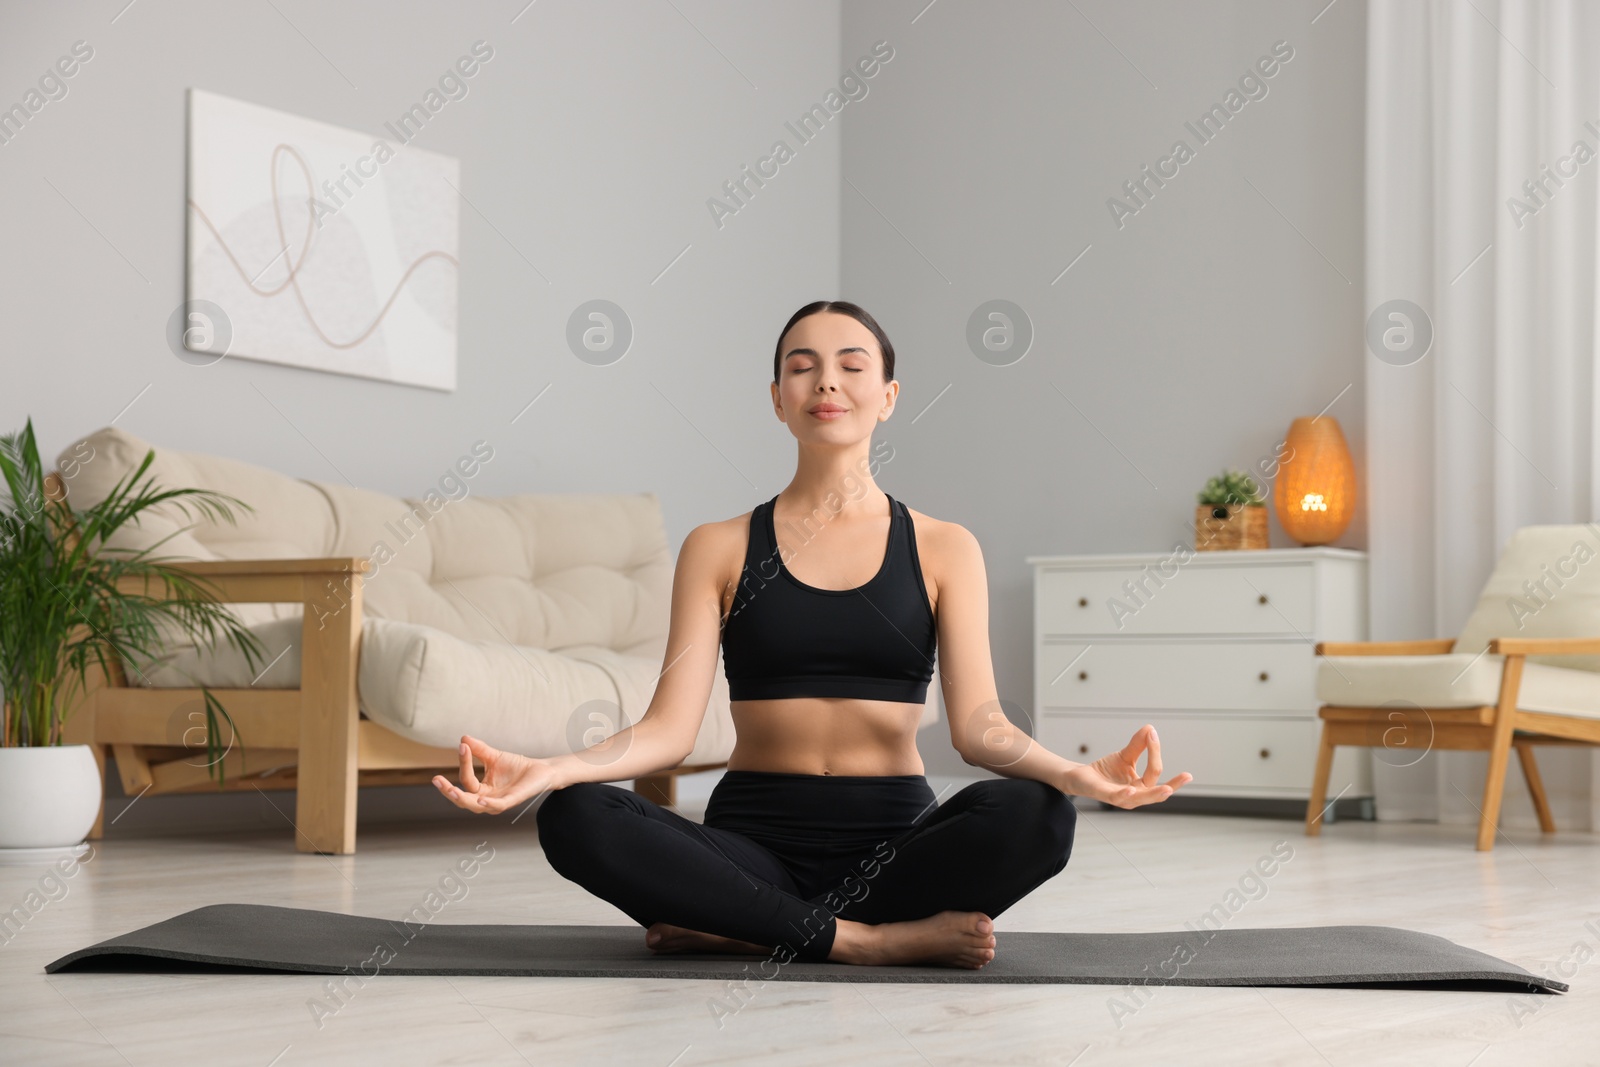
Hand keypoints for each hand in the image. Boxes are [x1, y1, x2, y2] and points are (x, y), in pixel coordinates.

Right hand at [432, 734, 559, 814]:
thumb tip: (463, 738)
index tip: (462, 746)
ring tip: (451, 790)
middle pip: (463, 799)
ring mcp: (498, 802)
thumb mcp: (494, 756)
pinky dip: (488, 805)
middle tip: (436, 780)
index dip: (463, 763)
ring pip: (476, 806)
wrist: (540, 770)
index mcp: (481, 790)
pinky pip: (497, 806)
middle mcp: (487, 799)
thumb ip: (479, 750)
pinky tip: (480, 800)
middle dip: (448, 792)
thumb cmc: (517, 766)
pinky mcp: (512, 801)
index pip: (466, 780)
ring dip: (463, 799)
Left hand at [1062, 724, 1191, 808]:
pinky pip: (1118, 797)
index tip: (1152, 734)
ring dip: (1154, 793)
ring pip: (1141, 798)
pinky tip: (1132, 789)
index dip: (1155, 752)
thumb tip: (1151, 728)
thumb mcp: (1126, 755)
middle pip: (1156, 791)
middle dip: (1173, 785)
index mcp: (1142, 786)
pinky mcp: (1106, 796)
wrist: (1081, 776)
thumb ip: (1138, 745)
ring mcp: (1121, 798)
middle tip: (1187, 776)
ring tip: (1167, 788)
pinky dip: (1126, 794)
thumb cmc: (1107, 771)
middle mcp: (1135, 796)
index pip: (1155, 772)